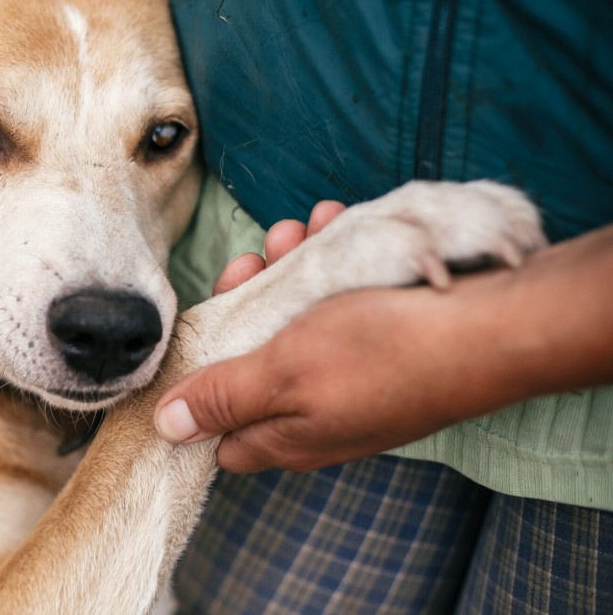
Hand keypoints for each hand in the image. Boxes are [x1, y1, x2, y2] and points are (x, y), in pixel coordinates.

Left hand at [155, 211, 612, 474]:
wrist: (492, 328)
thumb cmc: (382, 353)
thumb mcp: (282, 372)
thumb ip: (223, 398)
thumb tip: (168, 426)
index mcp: (286, 435)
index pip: (219, 429)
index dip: (199, 382)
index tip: (198, 327)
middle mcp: (316, 413)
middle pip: (253, 360)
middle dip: (245, 302)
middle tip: (253, 259)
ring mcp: (351, 380)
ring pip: (296, 321)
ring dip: (289, 270)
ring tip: (299, 229)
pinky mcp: (381, 343)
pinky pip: (339, 304)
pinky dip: (332, 264)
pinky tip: (336, 225)